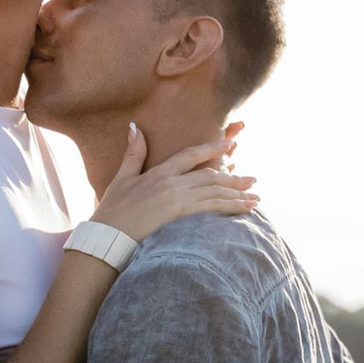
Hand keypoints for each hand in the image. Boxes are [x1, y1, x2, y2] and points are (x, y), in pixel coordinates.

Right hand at [91, 121, 256, 241]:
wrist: (108, 235)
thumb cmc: (113, 211)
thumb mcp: (122, 178)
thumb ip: (133, 153)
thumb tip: (134, 127)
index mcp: (159, 172)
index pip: (191, 155)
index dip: (212, 148)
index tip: (230, 146)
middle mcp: (172, 182)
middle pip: (210, 176)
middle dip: (234, 178)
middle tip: (253, 180)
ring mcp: (177, 198)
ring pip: (215, 191)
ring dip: (237, 194)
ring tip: (255, 196)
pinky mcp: (180, 213)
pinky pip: (213, 207)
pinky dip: (232, 207)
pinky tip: (246, 209)